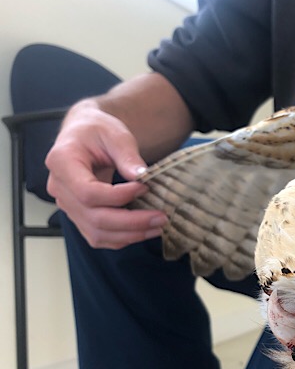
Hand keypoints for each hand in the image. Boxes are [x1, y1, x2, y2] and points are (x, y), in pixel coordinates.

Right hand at [45, 100, 167, 248]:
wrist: (85, 136)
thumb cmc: (97, 130)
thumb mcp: (114, 133)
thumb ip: (127, 154)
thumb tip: (141, 176)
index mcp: (62, 162)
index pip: (88, 192)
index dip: (119, 196)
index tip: (145, 188)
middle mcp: (59, 188)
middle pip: (94, 218)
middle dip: (132, 222)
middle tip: (161, 217)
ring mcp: (67, 205)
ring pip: (97, 233)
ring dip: (130, 234)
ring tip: (158, 226)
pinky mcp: (79, 216)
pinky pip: (99, 236)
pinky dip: (123, 238)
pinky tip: (144, 230)